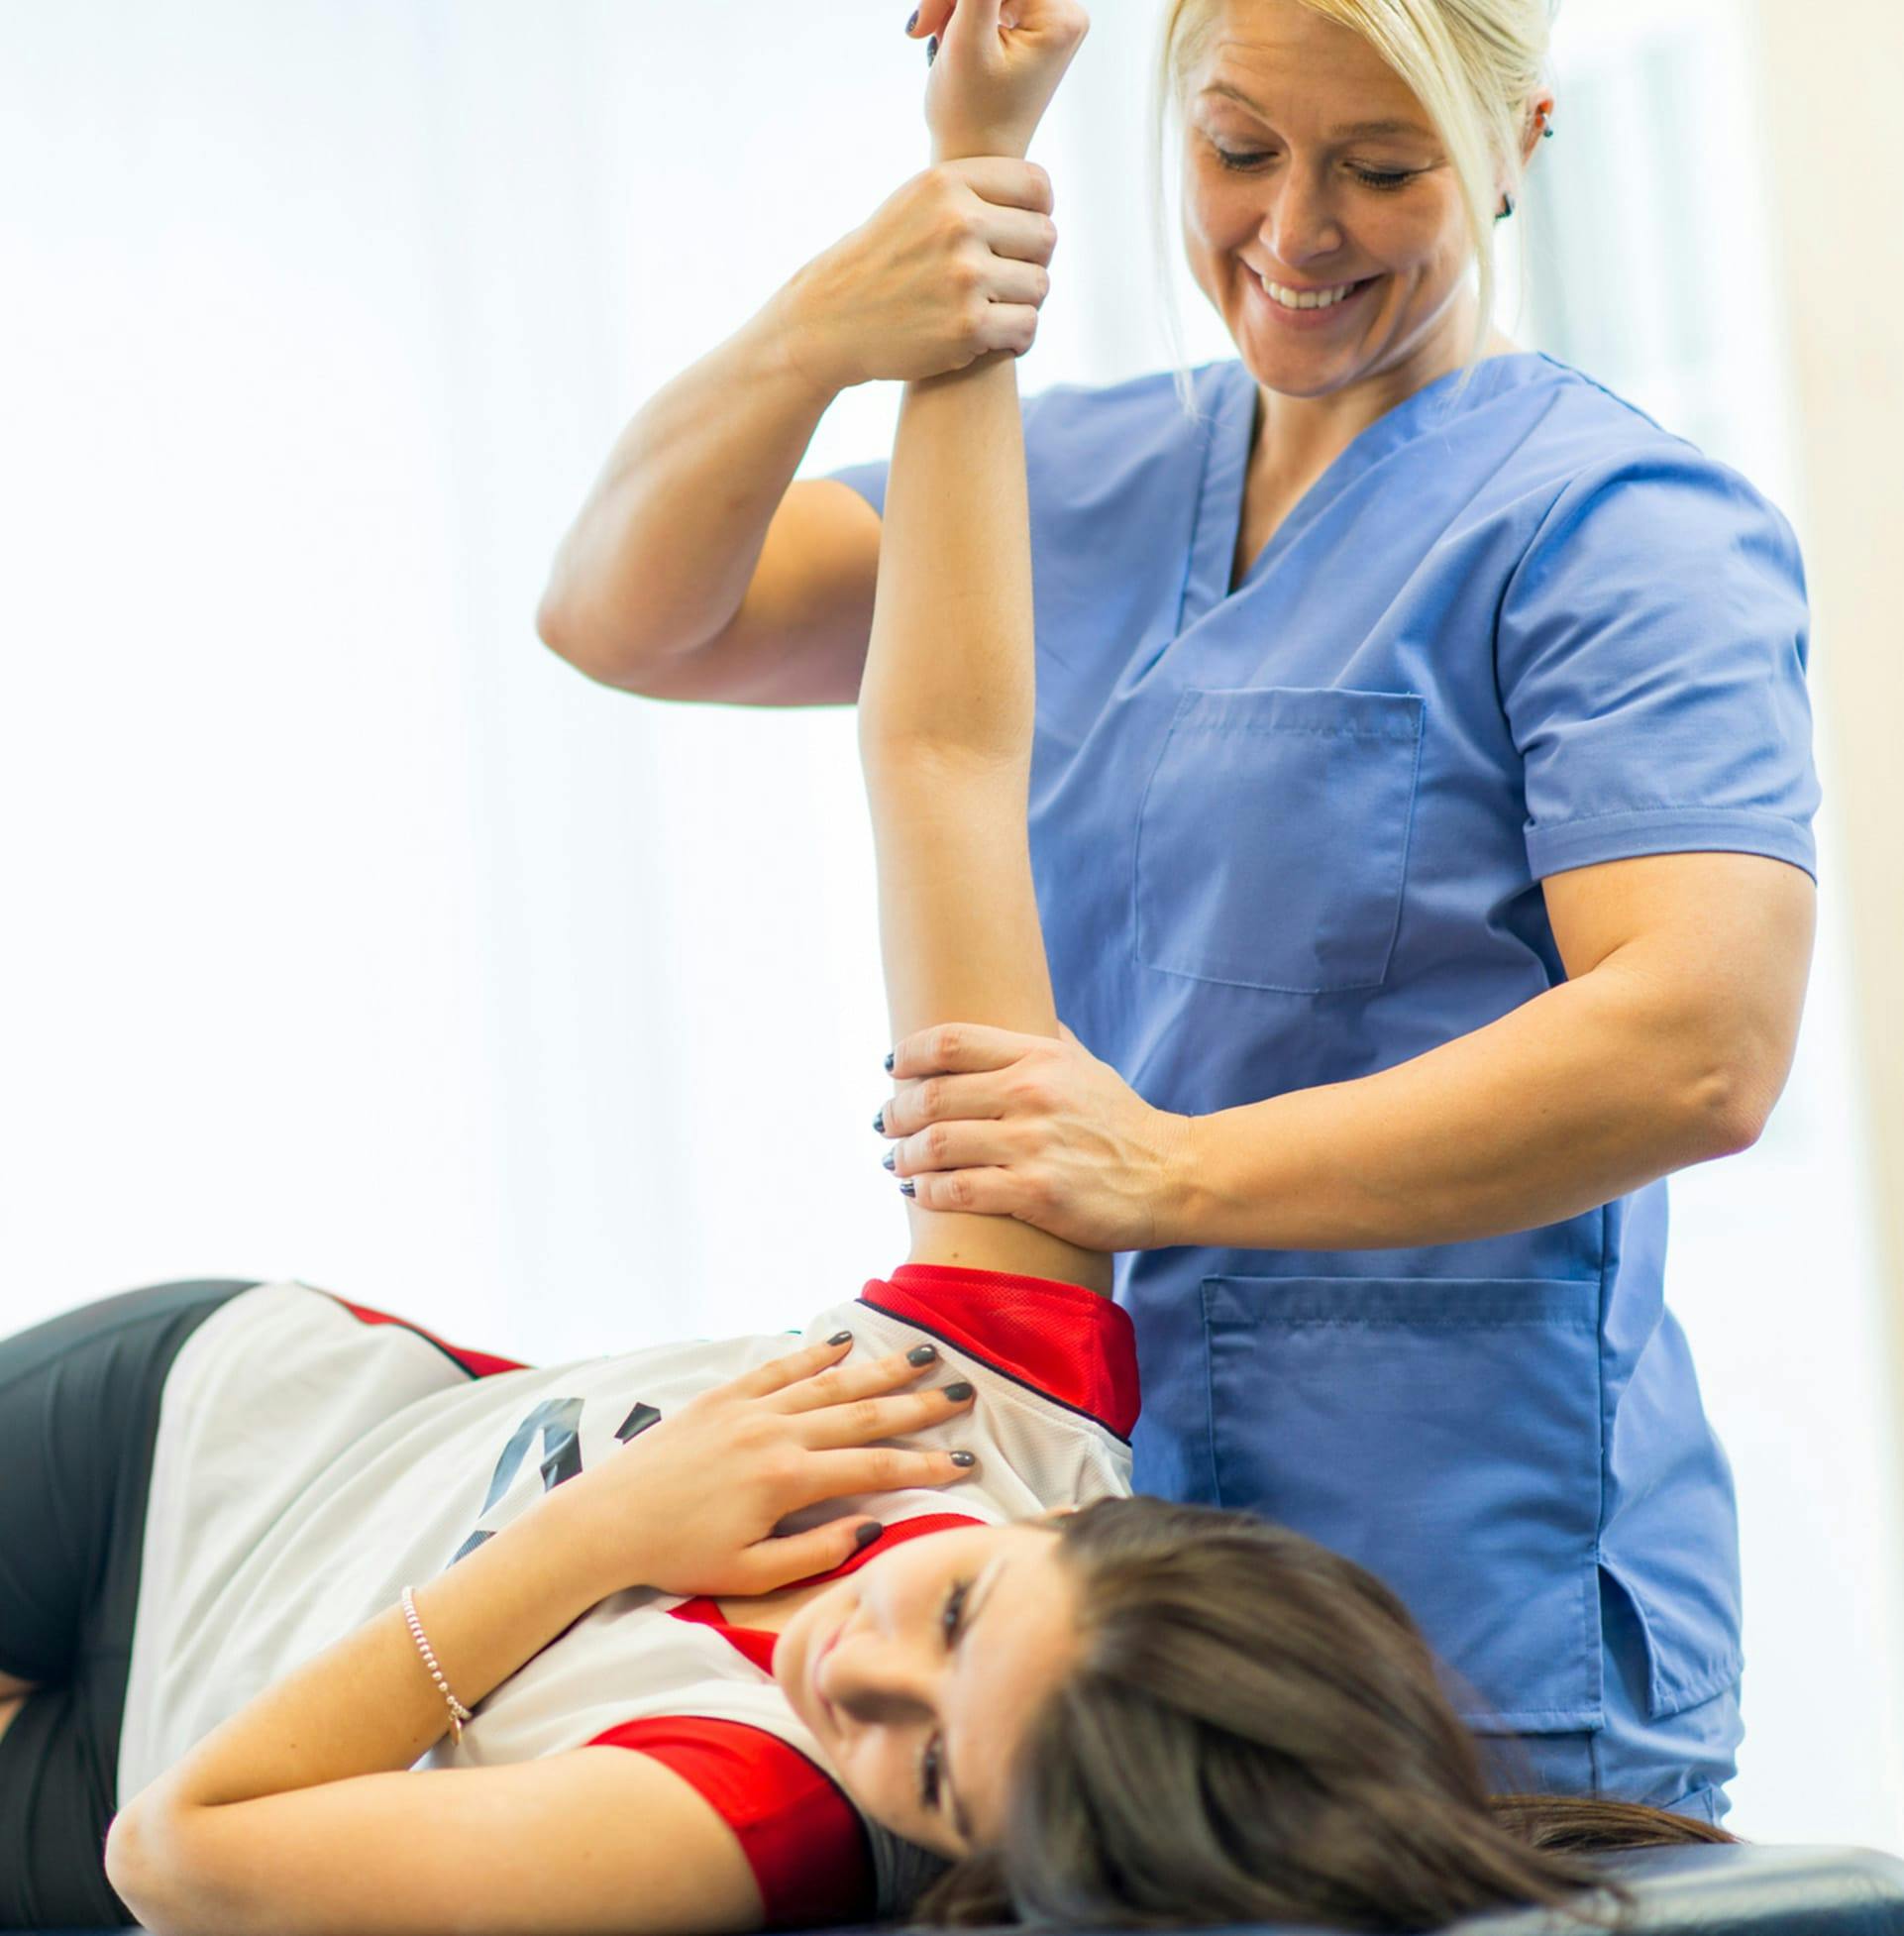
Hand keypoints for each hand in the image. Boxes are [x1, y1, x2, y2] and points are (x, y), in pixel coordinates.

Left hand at [560, 1338, 977, 1598]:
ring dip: (880, 1368)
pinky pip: (779, 1367)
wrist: (604, 1523)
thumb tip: (872, 1527)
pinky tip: (844, 1343)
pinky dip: (814, 1353)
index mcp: (787, 1480)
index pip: (874, 1469)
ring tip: (922, 1356)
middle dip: (918, 1405)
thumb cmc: (677, 1558)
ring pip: (829, 1383)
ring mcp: (749, 1408)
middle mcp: (775, 1432)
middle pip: (863, 1415)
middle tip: (963, 1393)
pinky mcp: (722, 1397)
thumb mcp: (750, 1575)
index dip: (924, 1465)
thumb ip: (816, 1551)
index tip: (964, 1461)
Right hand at [772, 157, 1057, 393]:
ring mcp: (964, 275)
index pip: (1036, 187)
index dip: (1038, 215)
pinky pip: (1027, 328)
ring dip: (1022, 304)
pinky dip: (1015, 340)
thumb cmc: (882, 264)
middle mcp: (957, 222)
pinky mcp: (968, 326)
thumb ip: (972, 192)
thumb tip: (1043, 195)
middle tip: (1003, 283)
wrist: (829, 323)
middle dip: (1030, 263)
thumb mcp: (916, 205)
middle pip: (1044, 238)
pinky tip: (990, 340)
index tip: (1019, 239)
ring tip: (991, 310)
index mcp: (946, 183)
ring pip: (1039, 286)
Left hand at [878, 1021, 1195, 1250]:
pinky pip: (957, 1190)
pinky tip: (917, 1192)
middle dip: (895, 1112)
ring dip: (903, 1156)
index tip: (892, 1068)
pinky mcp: (1035, 1194)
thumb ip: (1046, 1041)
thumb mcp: (1086, 1065)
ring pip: (936, 1144)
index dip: (909, 1054)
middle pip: (931, 1095)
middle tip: (883, 1124)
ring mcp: (1032, 1144)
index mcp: (1039, 1056)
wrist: (1173, 1177)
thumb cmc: (1123, 1123)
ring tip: (895, 1162)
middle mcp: (1031, 1093)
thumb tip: (1016, 1009)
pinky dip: (926, 1192)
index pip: (950, 1042)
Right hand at [909, 0, 1090, 162]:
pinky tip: (947, 40)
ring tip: (935, 38)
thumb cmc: (968, 115)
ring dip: (952, 4)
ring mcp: (1047, 20)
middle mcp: (1065, 14)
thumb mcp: (966, 37)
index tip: (930, 14)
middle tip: (924, 28)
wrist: (971, 163)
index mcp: (1062, 16)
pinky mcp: (1027, 26)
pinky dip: (960, 11)